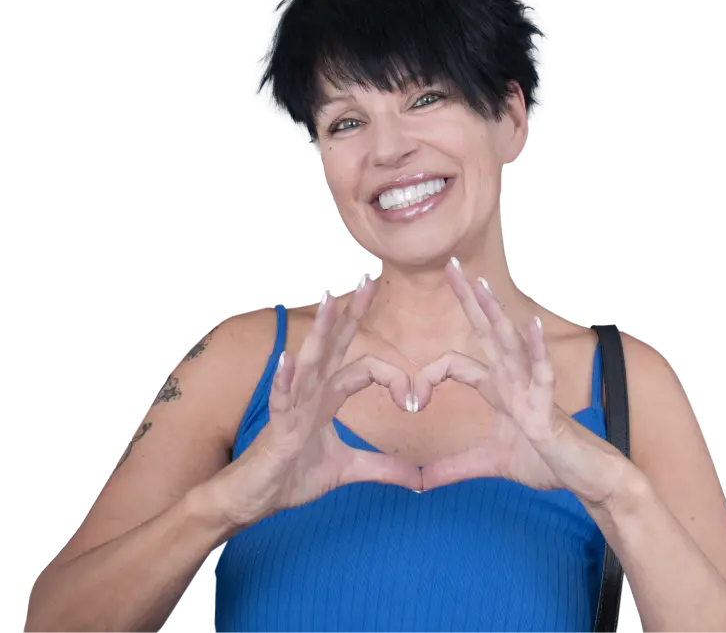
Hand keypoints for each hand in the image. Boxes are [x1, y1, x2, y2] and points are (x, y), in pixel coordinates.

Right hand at [204, 278, 421, 529]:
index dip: (393, 378)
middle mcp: (311, 393)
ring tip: (329, 299)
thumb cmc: (292, 476)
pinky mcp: (277, 428)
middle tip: (369, 279)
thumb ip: (383, 468)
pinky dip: (283, 381)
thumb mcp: (347, 470)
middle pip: (335, 346)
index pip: (364, 369)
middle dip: (351, 313)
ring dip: (319, 331)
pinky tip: (287, 360)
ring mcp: (292, 407)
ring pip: (309, 362)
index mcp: (327, 397)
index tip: (415, 400)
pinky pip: (280, 401)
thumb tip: (419, 478)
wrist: (254, 500)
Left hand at [414, 260, 630, 507]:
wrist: (586, 480)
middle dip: (468, 298)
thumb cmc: (545, 462)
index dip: (429, 376)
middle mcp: (513, 379)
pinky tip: (529, 326)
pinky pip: (542, 373)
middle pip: (486, 331)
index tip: (411, 401)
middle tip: (451, 265)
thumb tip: (420, 481)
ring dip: (495, 313)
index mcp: (498, 387)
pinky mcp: (548, 407)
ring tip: (482, 283)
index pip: (456, 363)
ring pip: (510, 343)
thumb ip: (454, 467)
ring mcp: (531, 389)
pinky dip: (536, 350)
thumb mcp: (489, 464)